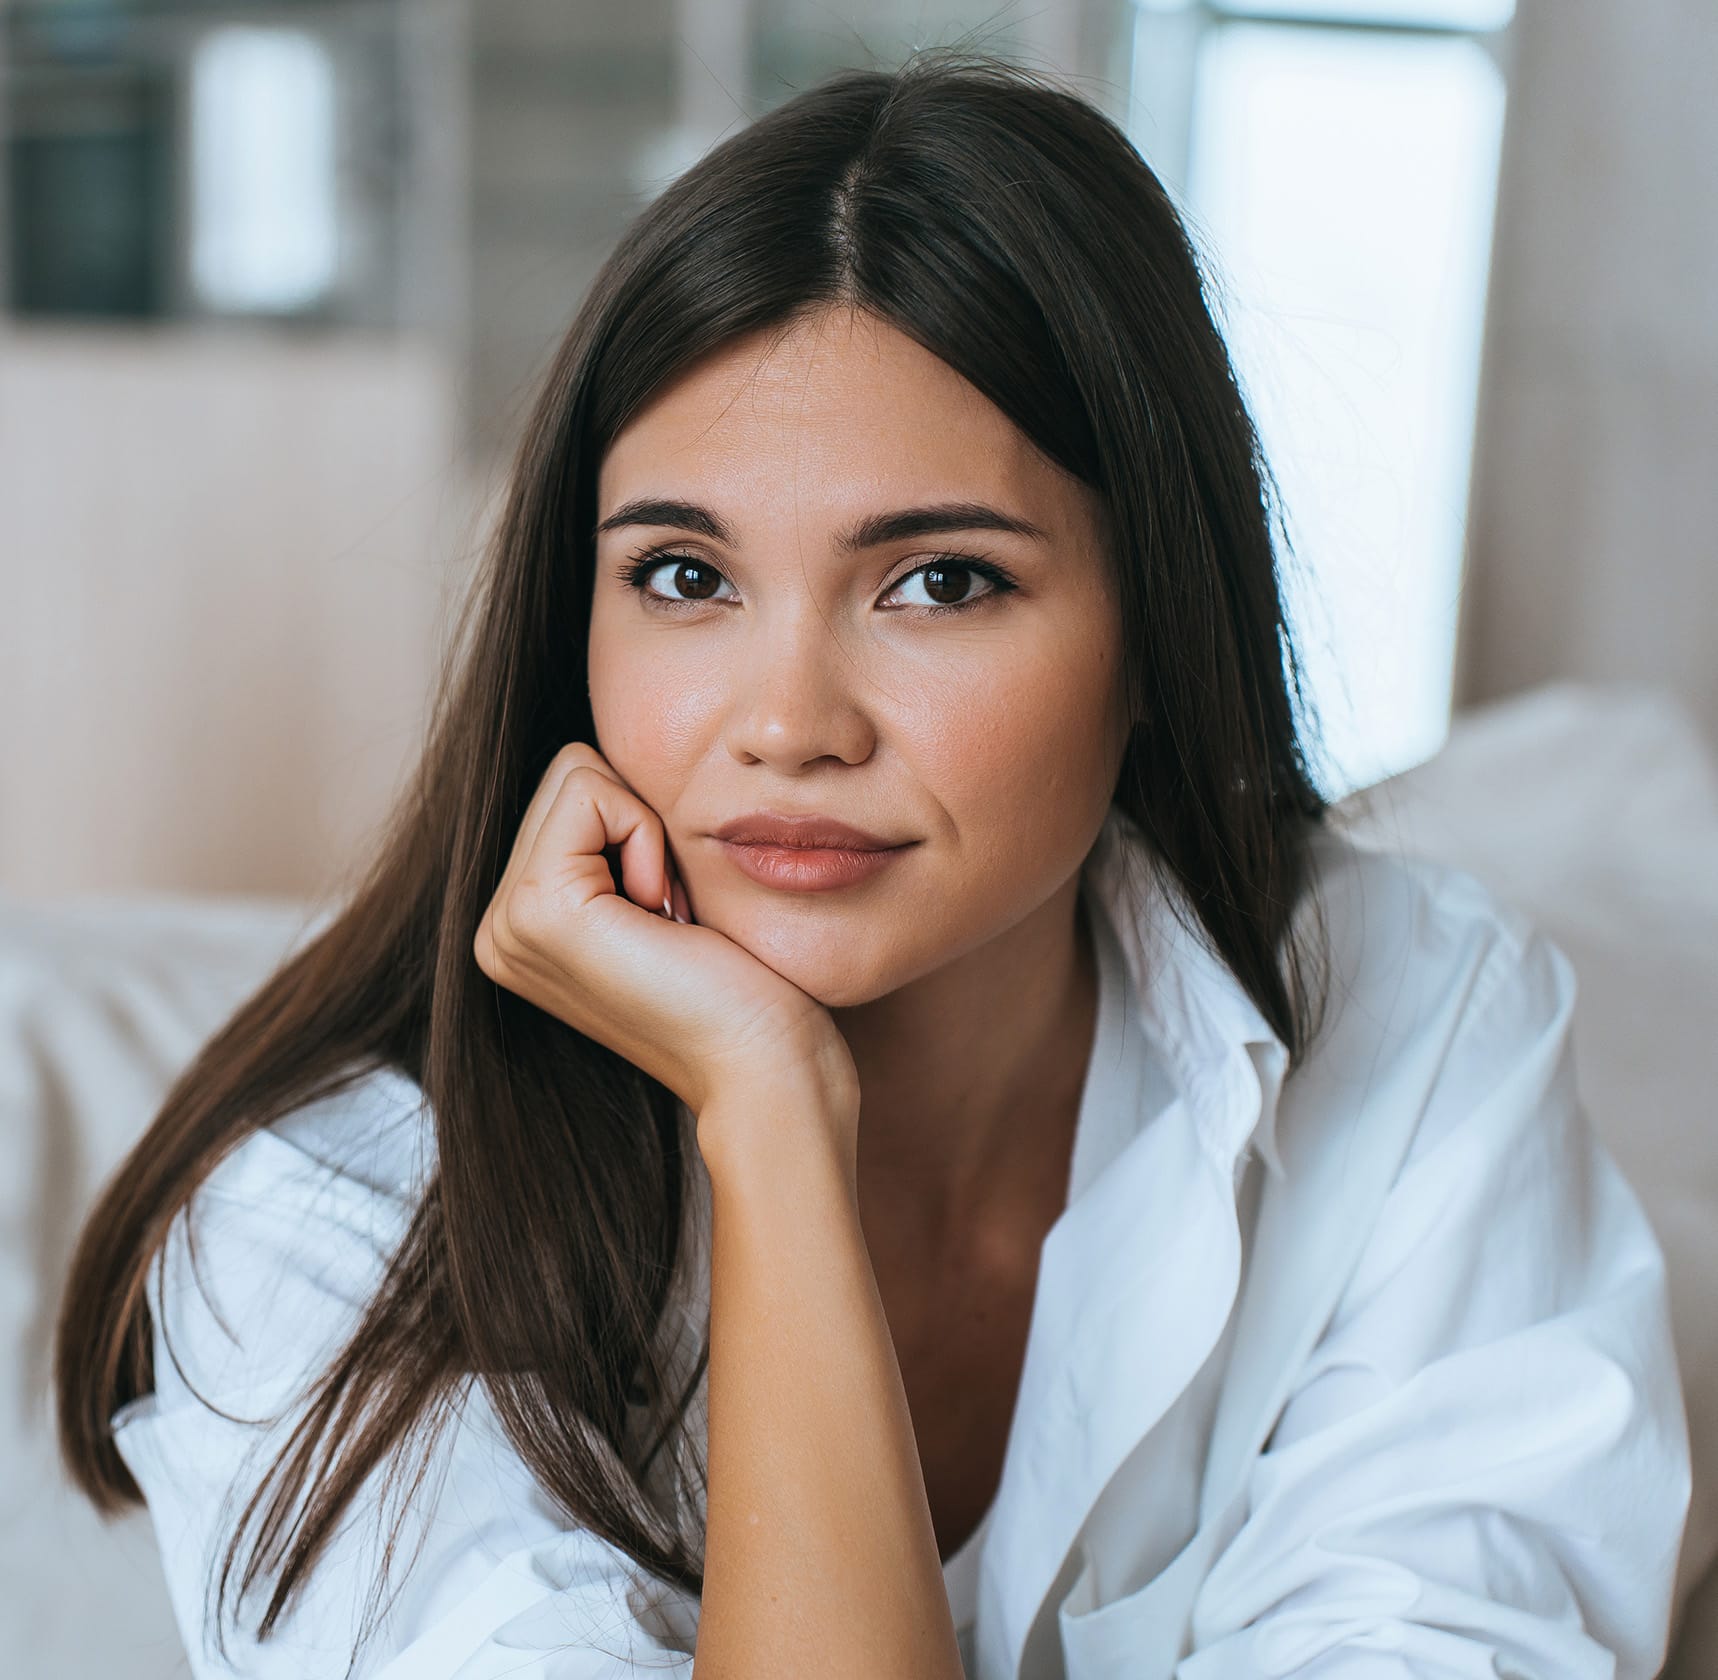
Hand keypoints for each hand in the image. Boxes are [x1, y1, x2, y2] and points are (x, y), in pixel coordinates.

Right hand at [473, 743, 858, 1132]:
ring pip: (576, 772)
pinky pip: (591, 791)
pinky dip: (646, 837)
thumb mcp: (664, 895)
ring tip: (666, 919)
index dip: (642, 826)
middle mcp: (497, 928)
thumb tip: (613, 763)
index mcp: (521, 924)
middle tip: (671, 914)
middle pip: (567, 771)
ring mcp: (506, 925)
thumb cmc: (744, 984)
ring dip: (646, 833)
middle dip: (639, 823)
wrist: (765, 1062)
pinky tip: (664, 916)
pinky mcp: (537, 911)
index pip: (570, 789)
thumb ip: (619, 842)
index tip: (673, 912)